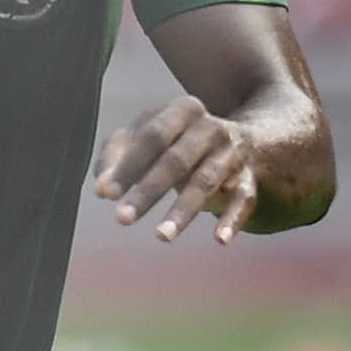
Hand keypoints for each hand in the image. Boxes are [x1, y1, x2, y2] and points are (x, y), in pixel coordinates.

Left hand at [92, 94, 281, 243]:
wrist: (247, 138)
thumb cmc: (178, 140)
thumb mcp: (146, 137)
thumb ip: (116, 157)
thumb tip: (101, 190)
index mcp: (183, 110)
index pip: (152, 137)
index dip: (128, 165)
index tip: (106, 193)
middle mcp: (211, 128)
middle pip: (176, 161)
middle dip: (148, 191)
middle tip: (122, 219)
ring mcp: (232, 154)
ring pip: (205, 182)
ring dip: (183, 211)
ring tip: (161, 236)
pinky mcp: (249, 179)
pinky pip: (242, 200)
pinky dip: (232, 220)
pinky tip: (220, 240)